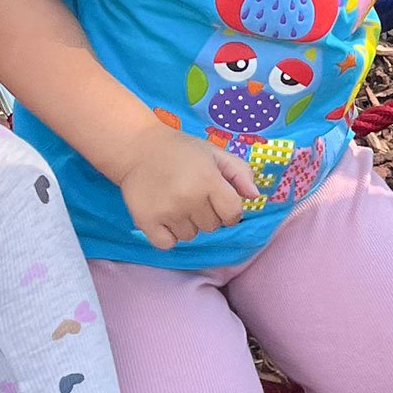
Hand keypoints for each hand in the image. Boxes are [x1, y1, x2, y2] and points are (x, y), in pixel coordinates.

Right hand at [117, 126, 260, 249]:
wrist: (138, 148)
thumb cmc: (181, 151)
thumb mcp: (214, 154)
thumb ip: (240, 172)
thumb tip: (254, 195)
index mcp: (209, 180)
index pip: (233, 214)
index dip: (229, 210)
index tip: (218, 200)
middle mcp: (189, 198)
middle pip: (212, 227)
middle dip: (207, 214)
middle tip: (192, 195)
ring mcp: (167, 212)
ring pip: (190, 236)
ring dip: (187, 224)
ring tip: (176, 203)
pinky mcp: (147, 221)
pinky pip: (168, 244)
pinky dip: (168, 235)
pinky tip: (164, 216)